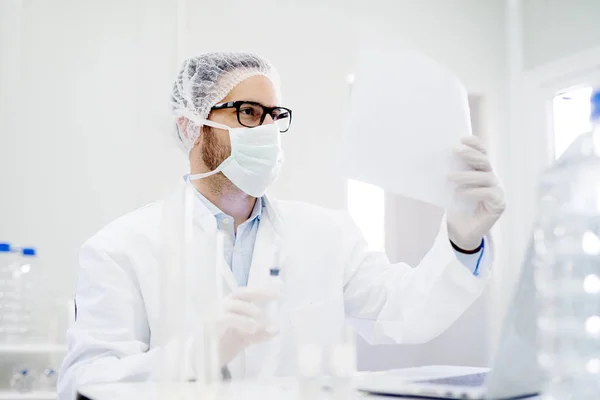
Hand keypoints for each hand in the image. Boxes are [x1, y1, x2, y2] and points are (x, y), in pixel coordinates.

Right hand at [218, 287, 279, 366]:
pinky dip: (241, 321)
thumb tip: (277, 329)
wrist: (203, 362)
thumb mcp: (245, 338)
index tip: (279, 294)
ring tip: (262, 323)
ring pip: (233, 304)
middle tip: (274, 298)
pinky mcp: (210, 325)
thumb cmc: (223, 344)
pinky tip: (252, 328)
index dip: (262, 291)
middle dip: (258, 294)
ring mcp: (215, 315)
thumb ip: (259, 334)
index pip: (246, 293)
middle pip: (239, 293)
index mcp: (231, 307)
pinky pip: (226, 318)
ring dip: (251, 310)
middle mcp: (222, 307)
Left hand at [447, 136, 505, 250]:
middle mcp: (491, 178)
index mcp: (480, 171)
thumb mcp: (450, 187)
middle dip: (471, 154)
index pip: (481, 153)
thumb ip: (449, 173)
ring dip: (467, 175)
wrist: (460, 231)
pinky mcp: (498, 204)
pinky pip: (489, 194)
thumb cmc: (455, 206)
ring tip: (450, 176)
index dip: (474, 144)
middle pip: (484, 162)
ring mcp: (497, 191)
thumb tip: (434, 159)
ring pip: (486, 177)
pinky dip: (474, 192)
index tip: (462, 138)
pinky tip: (460, 193)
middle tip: (456, 150)